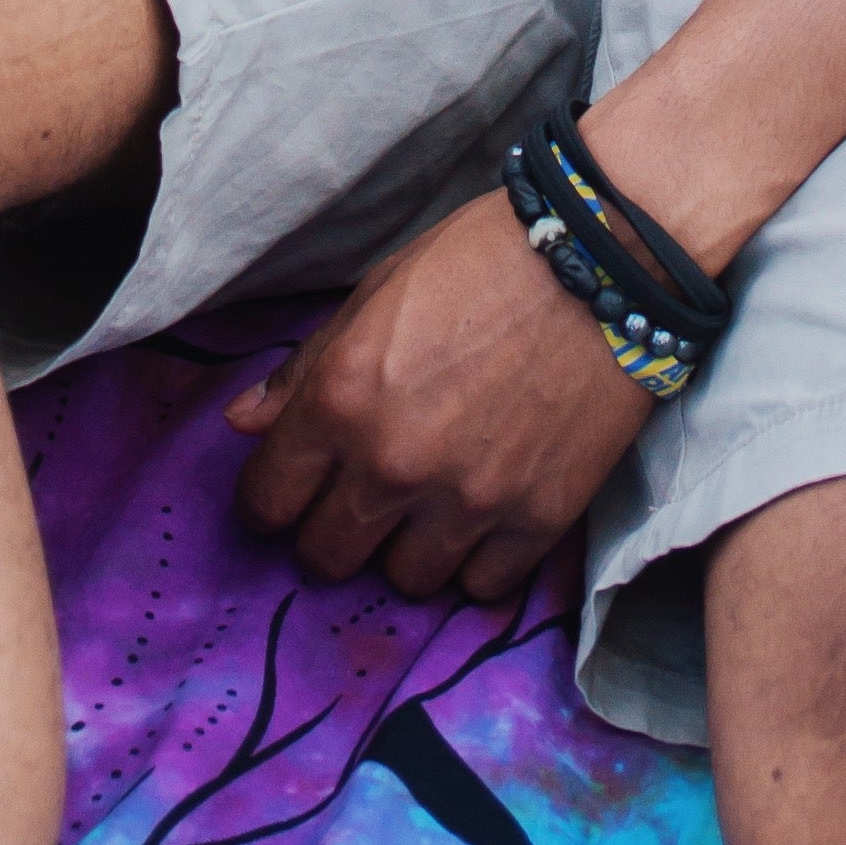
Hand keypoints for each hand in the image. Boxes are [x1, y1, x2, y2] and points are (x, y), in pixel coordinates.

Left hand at [230, 188, 654, 604]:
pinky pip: (481, 587)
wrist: (602, 257)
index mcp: (341, 399)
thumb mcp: (375, 294)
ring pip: (404, 581)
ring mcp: (468, 502)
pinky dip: (477, 561)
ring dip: (407, 548)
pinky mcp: (536, 522)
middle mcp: (394, 463)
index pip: (267, 502)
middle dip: (330, 532)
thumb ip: (304, 370)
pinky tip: (484, 517)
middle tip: (358, 501)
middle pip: (327, 556)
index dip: (272, 499)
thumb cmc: (479, 260)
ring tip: (428, 505)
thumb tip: (244, 423)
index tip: (292, 492)